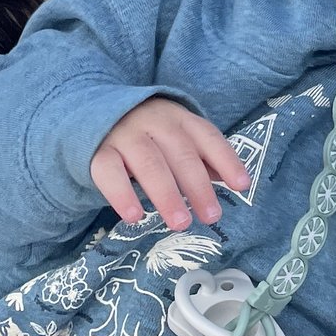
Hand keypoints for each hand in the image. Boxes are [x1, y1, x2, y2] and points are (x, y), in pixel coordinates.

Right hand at [89, 99, 248, 229]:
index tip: (242, 185)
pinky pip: (109, 173)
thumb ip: (201, 157)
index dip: (226, 160)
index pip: (207, 137)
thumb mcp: (176, 138)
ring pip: (149, 164)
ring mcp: (125, 135)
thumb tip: (235, 181)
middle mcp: (154, 122)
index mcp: (179, 118)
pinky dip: (122, 194)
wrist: (94, 113)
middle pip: (180, 154)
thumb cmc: (147, 134)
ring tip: (180, 223)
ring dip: (167, 195)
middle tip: (211, 216)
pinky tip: (135, 217)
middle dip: (198, 186)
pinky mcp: (98, 152)